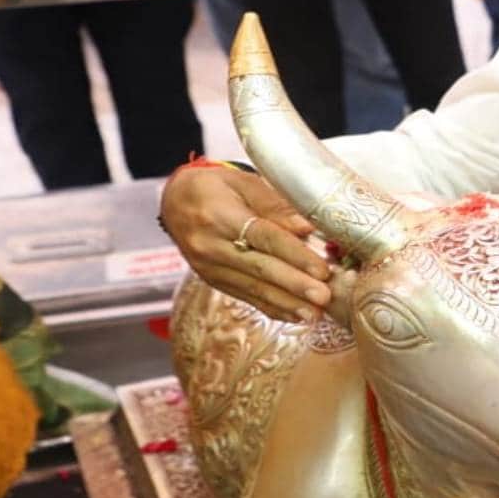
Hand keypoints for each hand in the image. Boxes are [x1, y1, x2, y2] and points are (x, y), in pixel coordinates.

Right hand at [159, 165, 334, 322]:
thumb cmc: (214, 188)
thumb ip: (274, 205)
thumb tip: (305, 227)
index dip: (294, 254)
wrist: (174, 201)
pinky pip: (245, 296)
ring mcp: (209, 267)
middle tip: (323, 297)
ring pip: (253, 288)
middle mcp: (211, 246)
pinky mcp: (213, 280)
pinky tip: (294, 315)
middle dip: (295, 285)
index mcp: (220, 216)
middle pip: (260, 268)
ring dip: (287, 303)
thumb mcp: (243, 182)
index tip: (321, 269)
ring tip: (315, 313)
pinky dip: (272, 307)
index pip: (264, 237)